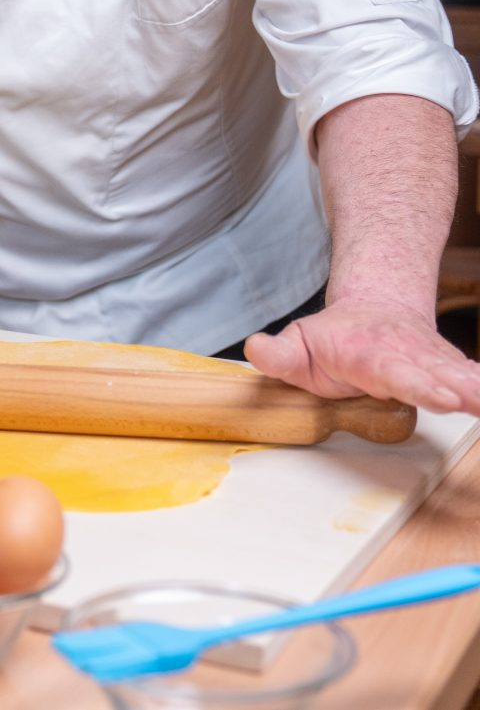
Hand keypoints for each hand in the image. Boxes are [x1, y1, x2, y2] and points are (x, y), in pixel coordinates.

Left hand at [243, 299, 479, 415]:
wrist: (374, 310)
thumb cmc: (333, 338)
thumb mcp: (297, 343)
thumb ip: (278, 354)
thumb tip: (255, 348)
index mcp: (370, 356)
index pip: (395, 373)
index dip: (418, 385)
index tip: (440, 397)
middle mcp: (409, 357)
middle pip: (438, 376)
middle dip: (461, 390)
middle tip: (476, 401)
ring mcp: (434, 362)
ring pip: (462, 376)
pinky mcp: (452, 369)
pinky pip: (474, 378)